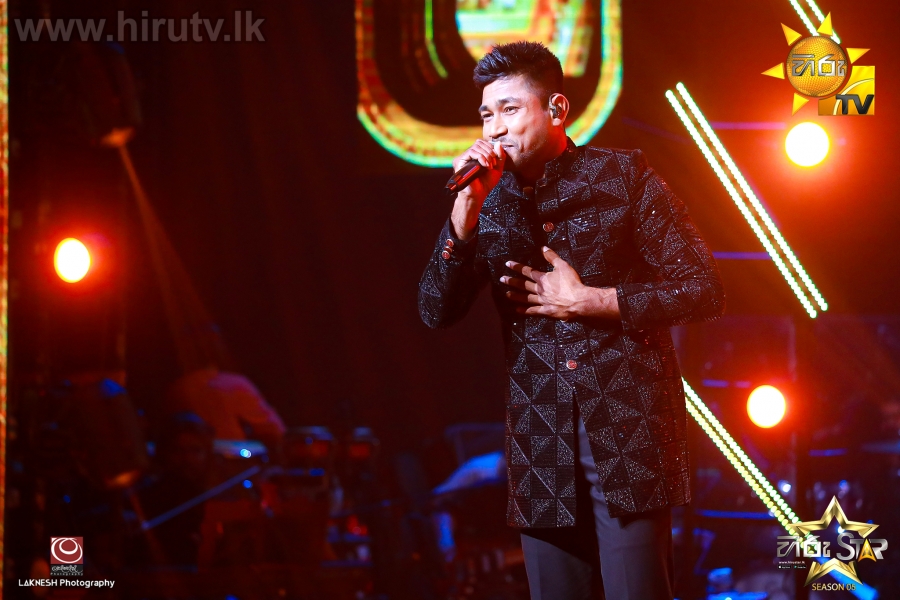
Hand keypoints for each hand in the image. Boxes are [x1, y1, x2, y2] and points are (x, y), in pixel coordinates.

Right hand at [450, 140, 505, 240]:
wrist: (478, 194)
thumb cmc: (486, 183)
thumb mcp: (497, 168)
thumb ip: (500, 155)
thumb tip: (498, 143)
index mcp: (476, 155)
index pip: (483, 142)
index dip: (491, 147)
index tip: (496, 159)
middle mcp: (469, 155)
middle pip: (479, 142)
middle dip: (490, 151)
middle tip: (493, 163)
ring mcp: (464, 158)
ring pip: (476, 146)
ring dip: (486, 155)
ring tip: (489, 166)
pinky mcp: (460, 161)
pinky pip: (471, 152)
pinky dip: (481, 157)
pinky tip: (485, 165)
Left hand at [500, 247, 619, 319]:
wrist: (578, 300)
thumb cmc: (572, 283)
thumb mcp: (563, 266)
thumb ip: (552, 257)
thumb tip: (543, 248)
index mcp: (543, 278)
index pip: (527, 271)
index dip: (517, 267)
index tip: (508, 264)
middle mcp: (540, 290)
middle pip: (523, 285)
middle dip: (512, 281)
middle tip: (502, 279)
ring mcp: (542, 301)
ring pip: (526, 298)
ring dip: (516, 296)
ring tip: (506, 294)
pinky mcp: (546, 311)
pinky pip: (533, 311)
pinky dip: (525, 311)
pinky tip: (517, 310)